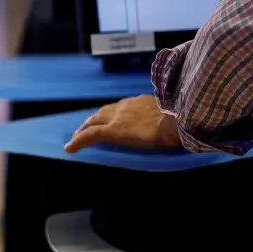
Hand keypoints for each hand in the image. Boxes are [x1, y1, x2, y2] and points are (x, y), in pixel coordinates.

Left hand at [64, 95, 182, 152]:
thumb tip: (170, 126)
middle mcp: (126, 106)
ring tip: (77, 136)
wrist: (177, 121)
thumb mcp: (172, 114)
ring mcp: (118, 118)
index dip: (111, 114)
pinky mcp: (113, 130)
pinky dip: (79, 141)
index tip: (108, 119)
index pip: (121, 107)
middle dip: (94, 119)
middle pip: (103, 112)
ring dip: (85, 128)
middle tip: (86, 127)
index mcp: (140, 102)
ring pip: (94, 121)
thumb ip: (164, 117)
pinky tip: (70, 148)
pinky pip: (90, 135)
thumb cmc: (182, 120)